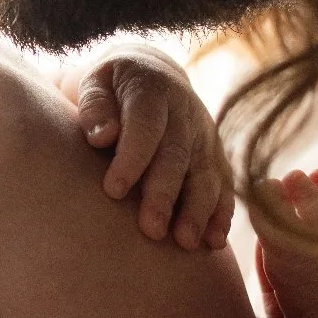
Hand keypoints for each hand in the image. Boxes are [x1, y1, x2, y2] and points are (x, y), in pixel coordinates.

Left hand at [65, 46, 234, 249]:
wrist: (153, 74)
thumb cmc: (112, 87)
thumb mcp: (95, 83)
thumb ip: (95, 106)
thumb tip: (102, 136)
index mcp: (153, 88)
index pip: (144, 126)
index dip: (131, 158)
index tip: (113, 191)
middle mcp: (185, 112)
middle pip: (177, 156)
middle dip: (164, 194)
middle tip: (151, 230)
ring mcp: (204, 134)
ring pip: (205, 174)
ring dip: (198, 210)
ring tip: (186, 243)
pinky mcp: (215, 155)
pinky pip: (223, 185)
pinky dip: (221, 214)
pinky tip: (215, 241)